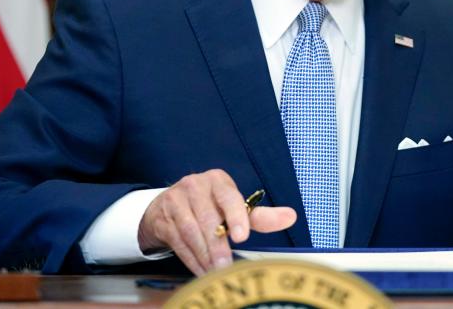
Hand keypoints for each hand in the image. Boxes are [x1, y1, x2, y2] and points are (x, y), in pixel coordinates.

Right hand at [138, 169, 296, 274]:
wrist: (166, 207)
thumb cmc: (208, 206)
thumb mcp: (233, 207)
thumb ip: (259, 215)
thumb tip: (290, 216)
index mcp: (217, 181)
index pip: (228, 197)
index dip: (236, 216)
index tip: (241, 236)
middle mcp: (195, 186)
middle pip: (208, 219)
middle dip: (218, 246)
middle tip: (226, 266)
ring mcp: (175, 200)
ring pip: (191, 232)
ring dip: (205, 255)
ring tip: (215, 271)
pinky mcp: (162, 218)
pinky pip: (177, 241)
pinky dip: (191, 259)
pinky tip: (201, 269)